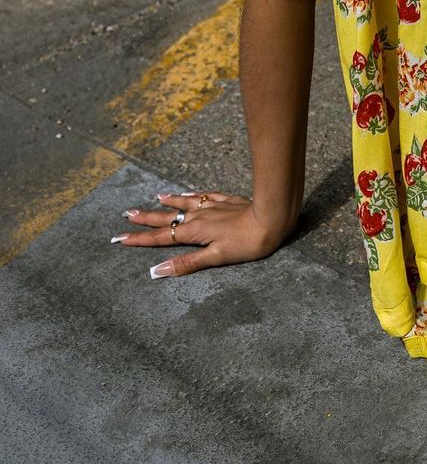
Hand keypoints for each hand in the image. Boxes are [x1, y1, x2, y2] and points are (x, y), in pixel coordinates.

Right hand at [111, 191, 296, 277]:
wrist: (271, 218)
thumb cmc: (246, 243)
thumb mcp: (216, 258)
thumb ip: (187, 264)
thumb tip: (157, 271)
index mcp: (194, 232)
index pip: (161, 238)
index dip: (139, 239)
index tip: (119, 238)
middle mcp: (199, 216)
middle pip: (167, 218)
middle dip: (146, 218)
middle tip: (126, 214)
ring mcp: (213, 206)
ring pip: (185, 202)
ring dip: (168, 201)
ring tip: (154, 197)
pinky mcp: (227, 200)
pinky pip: (204, 195)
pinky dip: (192, 194)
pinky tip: (189, 192)